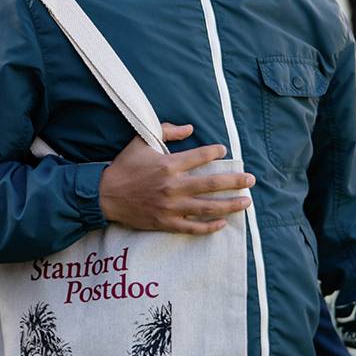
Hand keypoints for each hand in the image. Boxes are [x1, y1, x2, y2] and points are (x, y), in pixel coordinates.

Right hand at [98, 123, 253, 233]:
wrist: (104, 195)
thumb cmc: (124, 166)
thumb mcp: (141, 141)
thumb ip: (166, 130)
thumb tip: (190, 128)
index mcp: (168, 164)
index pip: (200, 156)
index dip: (215, 152)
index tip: (224, 150)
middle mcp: (172, 186)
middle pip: (211, 184)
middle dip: (235, 182)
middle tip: (251, 180)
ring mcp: (170, 207)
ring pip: (207, 207)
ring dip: (230, 205)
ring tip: (246, 202)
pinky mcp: (165, 222)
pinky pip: (192, 227)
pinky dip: (209, 226)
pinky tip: (223, 223)